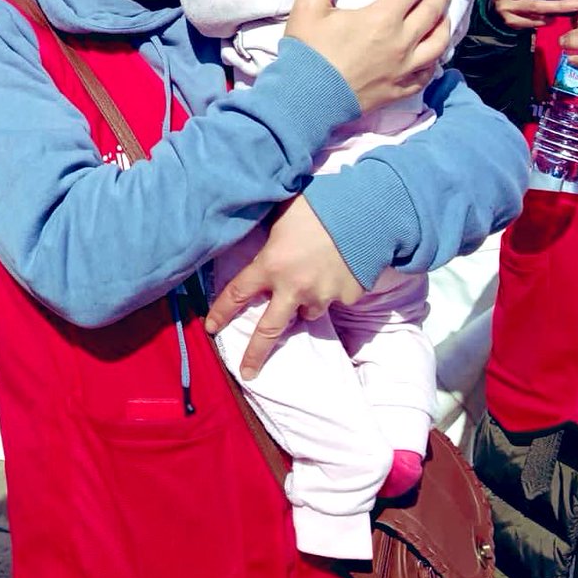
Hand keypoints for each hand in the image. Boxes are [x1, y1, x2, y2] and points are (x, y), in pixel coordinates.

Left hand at [205, 196, 362, 376]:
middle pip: (269, 329)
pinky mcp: (347, 297)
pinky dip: (333, 289)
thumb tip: (259, 236)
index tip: (211, 328)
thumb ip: (269, 235)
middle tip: (247, 372)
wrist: (366, 211)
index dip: (221, 312)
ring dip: (303, 302)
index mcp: (271, 265)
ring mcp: (323, 296)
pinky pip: (335, 299)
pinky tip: (337, 267)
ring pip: (306, 311)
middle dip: (256, 354)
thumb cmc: (317, 205)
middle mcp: (293, 287)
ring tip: (311, 276)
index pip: (237, 294)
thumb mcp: (282, 214)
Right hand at [284, 0, 451, 113]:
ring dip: (444, 25)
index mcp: (381, 18)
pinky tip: (433, 54)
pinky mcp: (400, 90)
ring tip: (443, 15)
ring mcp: (404, 69)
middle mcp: (401, 42)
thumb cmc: (308, 51)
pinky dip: (435, 59)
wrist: (306, 98)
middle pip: (431, 12)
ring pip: (438, 43)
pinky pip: (428, 73)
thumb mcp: (310, 5)